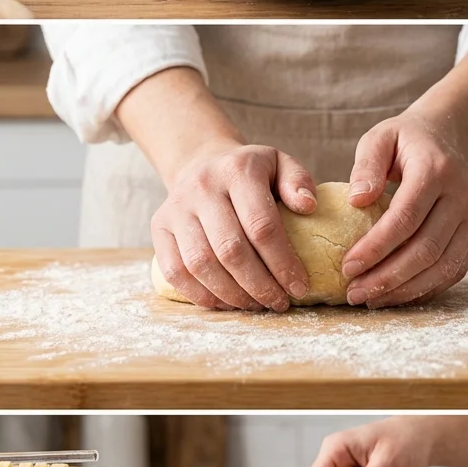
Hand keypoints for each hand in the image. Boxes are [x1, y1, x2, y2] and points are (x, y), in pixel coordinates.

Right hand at [151, 139, 316, 312]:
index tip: (299, 286)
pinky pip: (175, 271)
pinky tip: (225, 303)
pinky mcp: (159, 228)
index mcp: (237, 170)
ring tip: (255, 305)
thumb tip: (309, 207)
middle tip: (278, 302)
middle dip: (259, 285)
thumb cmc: (250, 172)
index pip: (262, 225)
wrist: (202, 162)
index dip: (282, 263)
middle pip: (231, 250)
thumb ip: (298, 181)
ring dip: (231, 294)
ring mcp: (176, 209)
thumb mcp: (280, 164)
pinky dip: (201, 295)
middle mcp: (202, 187)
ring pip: (201, 264)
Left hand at [342, 110, 467, 307]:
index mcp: (436, 170)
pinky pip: (453, 271)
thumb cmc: (406, 140)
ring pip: (443, 266)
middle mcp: (461, 197)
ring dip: (405, 289)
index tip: (347, 267)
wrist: (450, 137)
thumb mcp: (380, 137)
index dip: (376, 247)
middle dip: (387, 277)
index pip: (406, 217)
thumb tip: (356, 201)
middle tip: (354, 293)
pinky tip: (396, 296)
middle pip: (426, 248)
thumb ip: (366, 165)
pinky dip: (424, 289)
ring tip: (370, 299)